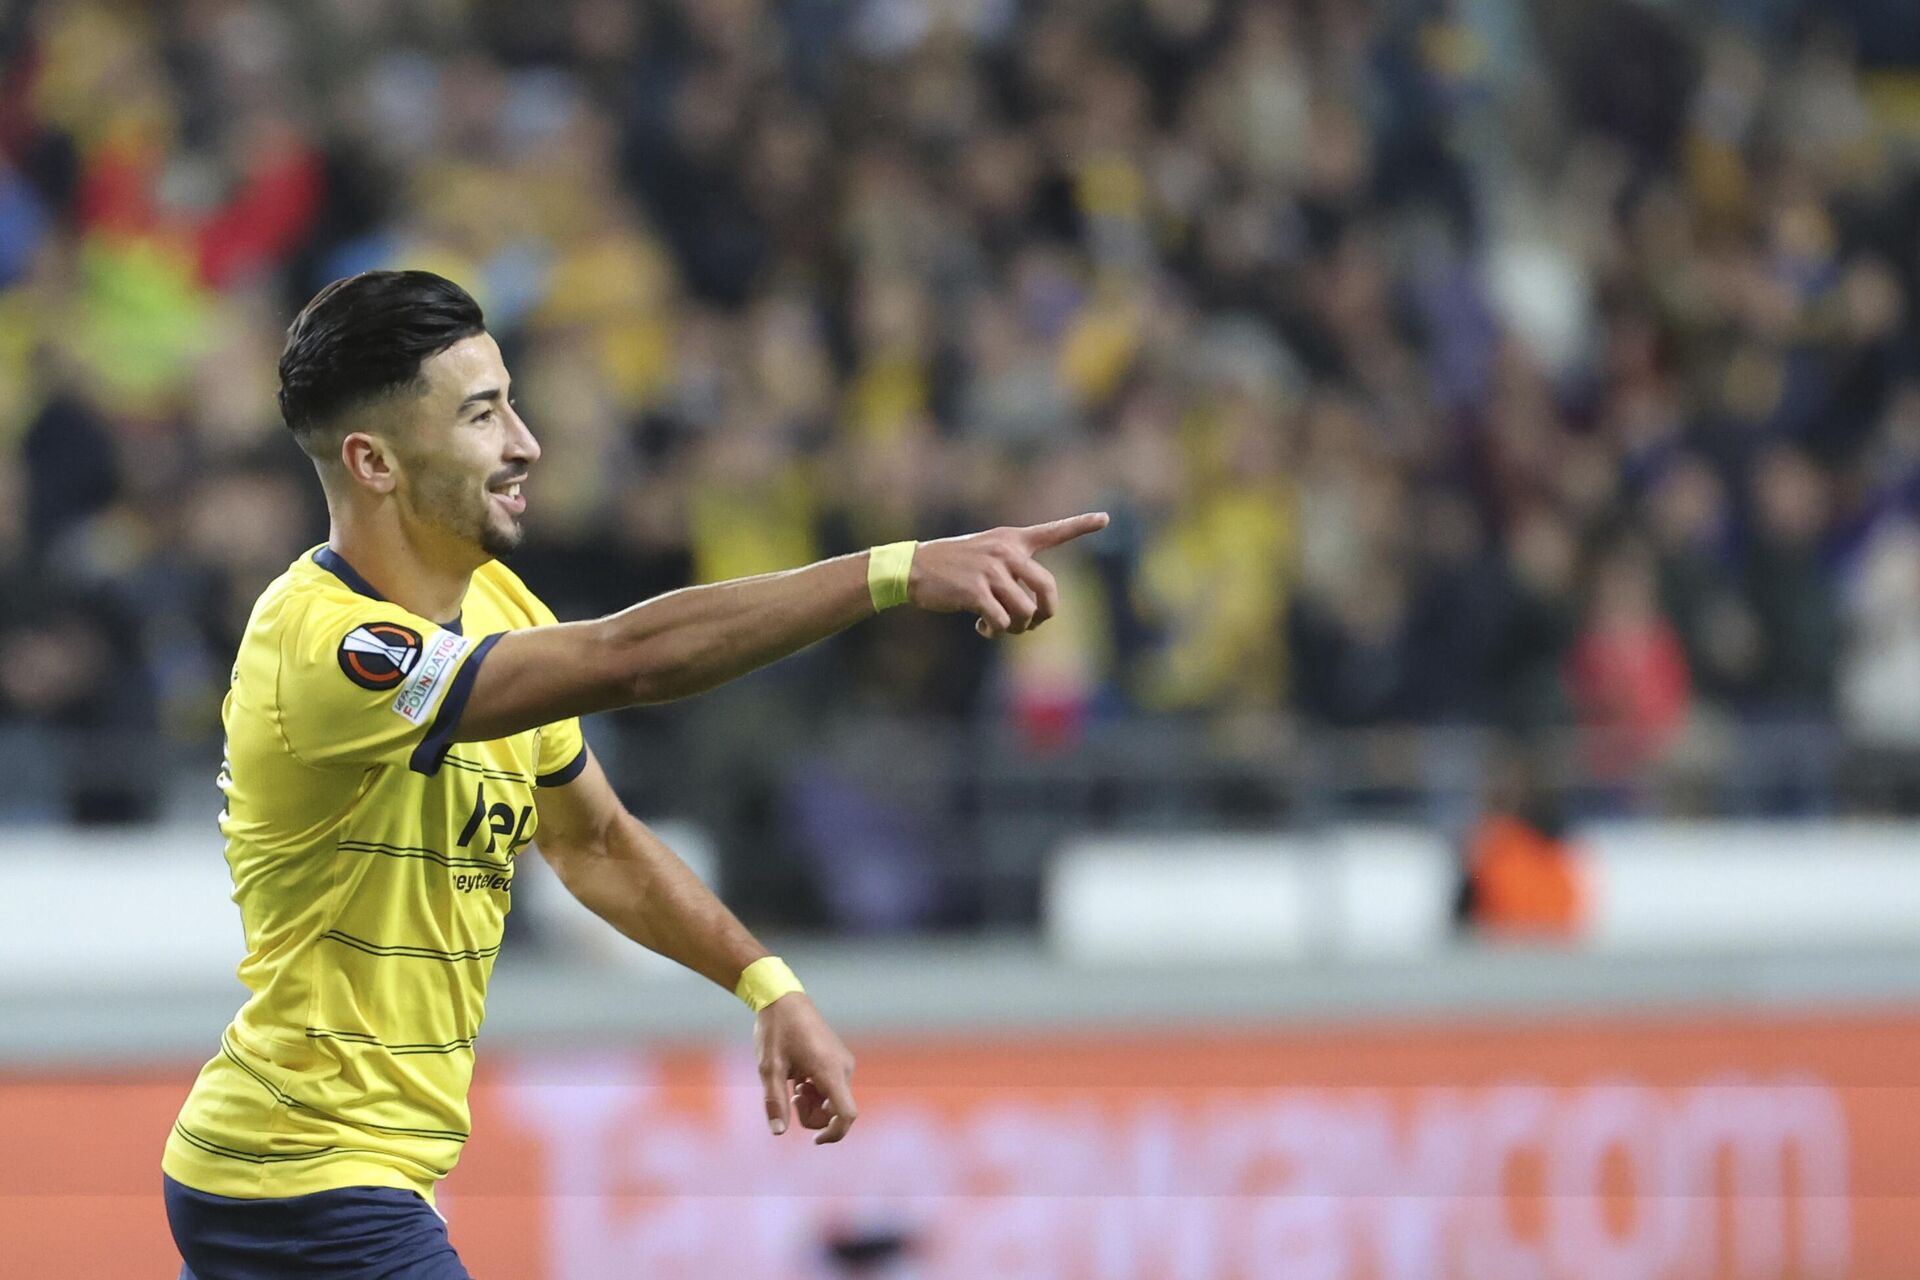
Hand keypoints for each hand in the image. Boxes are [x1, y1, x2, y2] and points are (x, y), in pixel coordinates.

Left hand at [754, 992, 857, 1143]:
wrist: (784, 999)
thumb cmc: (776, 1031)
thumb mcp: (769, 1068)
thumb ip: (774, 1101)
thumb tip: (778, 1132)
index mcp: (829, 1070)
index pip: (846, 1114)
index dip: (834, 1134)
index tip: (814, 1140)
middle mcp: (843, 1068)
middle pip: (837, 1111)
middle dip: (813, 1115)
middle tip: (790, 1098)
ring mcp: (842, 1063)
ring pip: (834, 1100)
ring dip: (813, 1103)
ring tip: (793, 1085)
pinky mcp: (838, 1060)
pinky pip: (832, 1088)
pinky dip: (816, 1092)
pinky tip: (800, 1077)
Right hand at [908, 511, 1110, 638]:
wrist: (913, 568)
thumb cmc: (951, 567)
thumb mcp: (984, 555)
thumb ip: (1012, 574)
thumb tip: (1031, 615)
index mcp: (1011, 540)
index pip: (1052, 531)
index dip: (1081, 525)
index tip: (1105, 517)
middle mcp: (1006, 552)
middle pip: (1048, 589)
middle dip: (1045, 614)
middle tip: (1032, 624)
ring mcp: (991, 570)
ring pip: (1025, 611)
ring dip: (1017, 628)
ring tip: (998, 626)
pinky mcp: (976, 590)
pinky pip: (1002, 622)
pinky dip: (995, 631)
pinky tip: (982, 627)